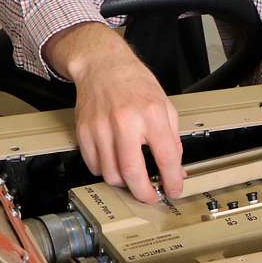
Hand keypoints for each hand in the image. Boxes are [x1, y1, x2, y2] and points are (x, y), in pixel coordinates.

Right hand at [47, 23, 182, 203]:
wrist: (103, 65)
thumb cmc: (135, 82)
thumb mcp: (164, 105)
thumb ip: (172, 138)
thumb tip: (176, 168)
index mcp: (151, 114)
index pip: (166, 157)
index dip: (173, 180)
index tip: (174, 190)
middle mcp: (125, 121)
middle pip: (132, 172)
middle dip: (144, 193)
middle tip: (150, 197)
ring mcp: (101, 127)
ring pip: (110, 173)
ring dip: (124, 183)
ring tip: (132, 178)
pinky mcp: (84, 131)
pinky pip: (94, 164)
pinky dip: (105, 171)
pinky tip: (114, 164)